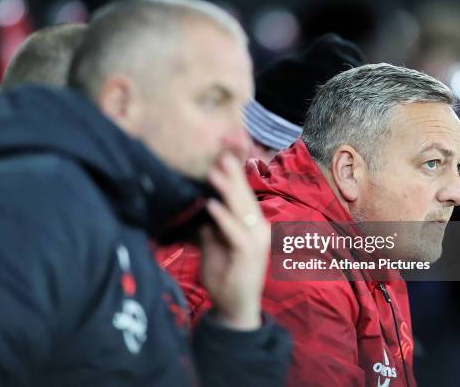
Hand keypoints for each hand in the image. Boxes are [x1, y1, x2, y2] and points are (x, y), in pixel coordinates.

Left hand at [199, 153, 269, 330]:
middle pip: (244, 196)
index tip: (220, 154)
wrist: (235, 306)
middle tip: (219, 152)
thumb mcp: (214, 244)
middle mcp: (259, 227)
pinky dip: (223, 217)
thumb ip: (211, 226)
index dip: (233, 174)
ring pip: (242, 209)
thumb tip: (200, 206)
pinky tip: (211, 205)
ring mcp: (257, 240)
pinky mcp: (250, 254)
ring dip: (227, 189)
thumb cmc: (226, 274)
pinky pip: (235, 231)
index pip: (242, 194)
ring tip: (213, 171)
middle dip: (232, 174)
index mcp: (252, 223)